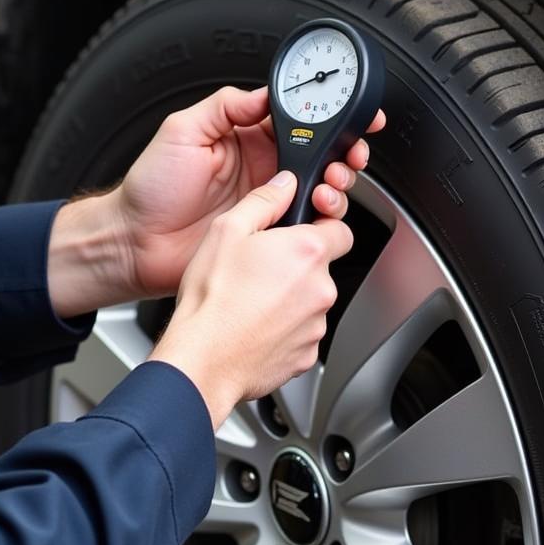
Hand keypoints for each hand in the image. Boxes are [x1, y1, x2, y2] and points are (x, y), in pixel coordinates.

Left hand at [113, 86, 383, 300]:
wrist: (136, 243)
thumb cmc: (151, 189)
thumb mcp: (180, 131)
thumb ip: (224, 106)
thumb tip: (262, 94)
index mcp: (245, 136)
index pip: (297, 117)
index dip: (328, 114)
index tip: (352, 112)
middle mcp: (263, 166)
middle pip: (320, 152)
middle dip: (345, 150)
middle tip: (351, 154)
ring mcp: (269, 201)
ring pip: (322, 186)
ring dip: (337, 183)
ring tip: (331, 184)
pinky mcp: (270, 233)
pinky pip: (308, 224)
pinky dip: (324, 218)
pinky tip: (318, 211)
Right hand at [149, 171, 351, 428]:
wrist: (203, 359)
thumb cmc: (212, 299)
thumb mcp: (227, 230)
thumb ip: (264, 200)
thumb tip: (284, 184)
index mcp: (307, 251)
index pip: (340, 228)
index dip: (321, 227)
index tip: (300, 232)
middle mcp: (321, 288)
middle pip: (322, 267)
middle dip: (297, 265)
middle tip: (260, 268)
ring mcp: (316, 326)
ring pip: (311, 301)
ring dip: (291, 298)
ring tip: (251, 300)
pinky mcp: (307, 356)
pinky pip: (302, 333)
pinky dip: (284, 328)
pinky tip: (254, 324)